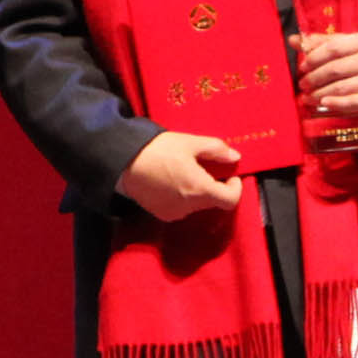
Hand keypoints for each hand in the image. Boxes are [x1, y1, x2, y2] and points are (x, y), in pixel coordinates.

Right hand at [120, 131, 246, 222]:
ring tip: (183, 173)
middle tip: (203, 168)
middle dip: (213, 186)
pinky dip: (182, 197)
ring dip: (197, 192)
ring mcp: (175, 212)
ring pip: (197, 204)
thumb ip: (216, 149)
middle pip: (213, 201)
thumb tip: (235, 157)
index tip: (230, 176)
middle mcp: (190, 206)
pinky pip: (181, 208)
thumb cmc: (157, 150)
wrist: (122, 162)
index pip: (230, 200)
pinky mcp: (162, 214)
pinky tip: (170, 182)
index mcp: (200, 188)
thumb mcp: (189, 143)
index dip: (235, 188)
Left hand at [294, 29, 357, 123]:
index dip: (313, 58)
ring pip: (340, 87)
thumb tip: (292, 40)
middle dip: (314, 78)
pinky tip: (323, 104)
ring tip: (306, 97)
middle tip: (302, 84)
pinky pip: (353, 103)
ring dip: (319, 94)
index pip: (333, 48)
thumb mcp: (348, 46)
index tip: (302, 67)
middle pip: (335, 69)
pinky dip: (336, 104)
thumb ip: (322, 43)